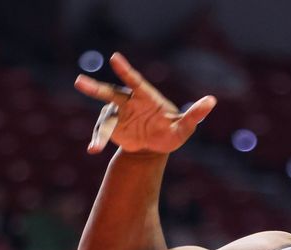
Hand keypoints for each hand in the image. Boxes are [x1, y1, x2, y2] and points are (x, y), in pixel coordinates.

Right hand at [74, 52, 215, 154]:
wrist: (155, 146)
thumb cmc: (172, 133)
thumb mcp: (184, 128)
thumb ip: (195, 115)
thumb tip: (212, 101)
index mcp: (145, 97)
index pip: (134, 81)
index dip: (125, 69)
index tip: (114, 58)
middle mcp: (128, 102)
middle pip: (110, 93)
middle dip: (94, 88)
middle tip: (79, 81)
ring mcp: (118, 114)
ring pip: (104, 116)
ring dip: (97, 128)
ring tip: (95, 146)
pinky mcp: (112, 128)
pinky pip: (102, 133)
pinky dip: (97, 141)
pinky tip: (93, 150)